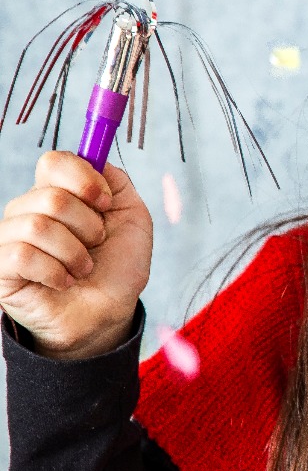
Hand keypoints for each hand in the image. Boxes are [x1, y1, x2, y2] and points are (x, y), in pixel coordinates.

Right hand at [0, 153, 150, 359]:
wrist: (110, 314)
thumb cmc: (118, 268)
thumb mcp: (132, 218)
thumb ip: (115, 182)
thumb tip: (95, 156)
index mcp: (57, 194)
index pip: (53, 161)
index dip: (84, 178)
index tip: (105, 203)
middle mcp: (27, 212)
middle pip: (51, 197)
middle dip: (88, 226)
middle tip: (95, 246)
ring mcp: (9, 239)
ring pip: (37, 226)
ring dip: (74, 253)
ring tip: (82, 268)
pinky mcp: (1, 268)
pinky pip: (23, 255)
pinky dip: (55, 272)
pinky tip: (63, 282)